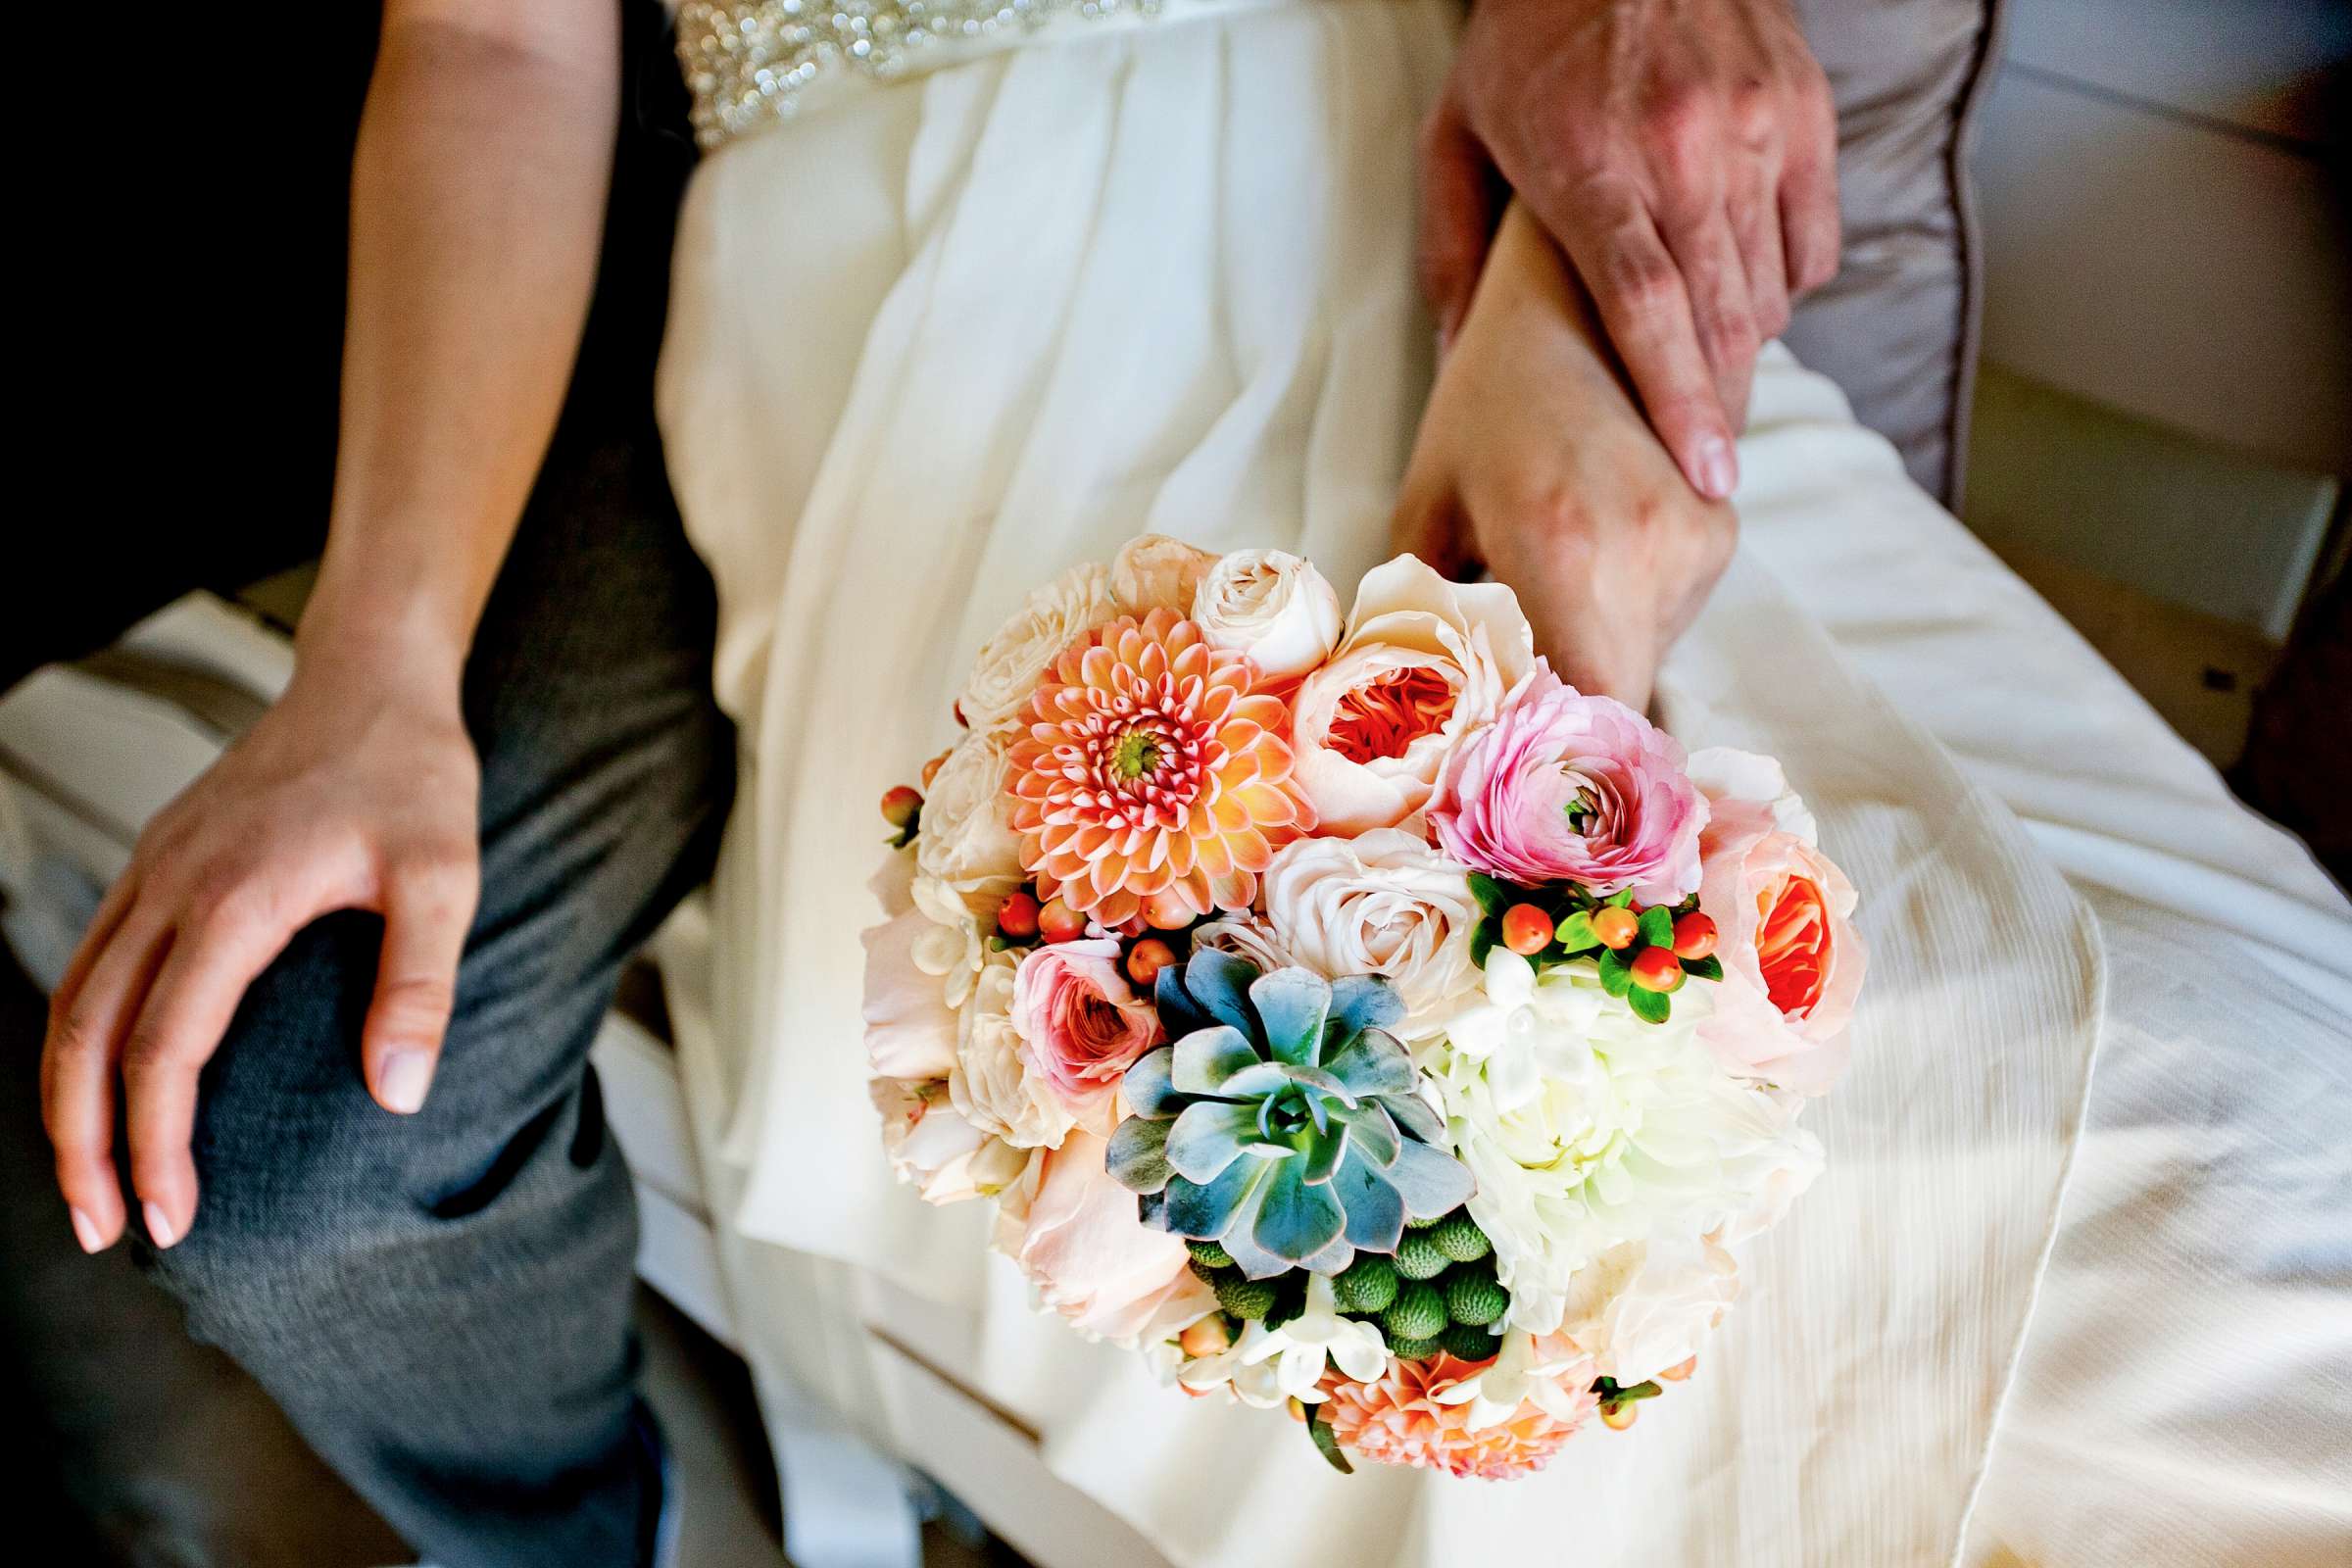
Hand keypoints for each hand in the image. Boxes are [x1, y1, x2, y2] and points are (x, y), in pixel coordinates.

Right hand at [42, 643, 480, 1251]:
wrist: (373, 681)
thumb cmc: (414, 776)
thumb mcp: (447, 878)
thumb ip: (420, 985)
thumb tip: (396, 1095)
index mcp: (233, 901)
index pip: (162, 1052)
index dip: (154, 1146)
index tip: (171, 1218)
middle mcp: (170, 887)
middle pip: (84, 1038)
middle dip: (82, 1146)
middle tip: (103, 1230)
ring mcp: (153, 871)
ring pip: (71, 1001)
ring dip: (67, 1098)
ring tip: (91, 1180)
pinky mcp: (157, 862)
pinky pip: (92, 962)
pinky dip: (81, 1035)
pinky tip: (104, 1082)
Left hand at [1395, 203, 1736, 712]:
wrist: (1584, 291)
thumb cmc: (1485, 401)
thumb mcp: (1429, 506)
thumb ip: (1419, 619)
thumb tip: (1407, 709)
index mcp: (1565, 554)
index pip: (1587, 716)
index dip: (1549, 749)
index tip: (1502, 755)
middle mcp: (1650, 556)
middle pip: (1609, 697)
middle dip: (1552, 699)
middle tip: (1497, 675)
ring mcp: (1699, 544)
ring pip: (1637, 657)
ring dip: (1584, 643)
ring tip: (1540, 571)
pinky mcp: (1721, 532)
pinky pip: (1661, 615)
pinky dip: (1615, 606)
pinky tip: (1581, 541)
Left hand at [1421, 0, 1837, 497]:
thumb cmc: (1527, 40)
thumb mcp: (1456, 134)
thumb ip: (1455, 251)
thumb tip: (1459, 362)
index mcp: (1593, 170)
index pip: (1652, 313)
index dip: (1683, 404)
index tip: (1707, 471)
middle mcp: (1685, 152)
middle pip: (1721, 319)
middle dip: (1717, 401)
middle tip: (1702, 449)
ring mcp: (1755, 129)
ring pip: (1770, 290)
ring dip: (1742, 347)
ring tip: (1707, 367)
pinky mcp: (1804, 112)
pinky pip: (1811, 244)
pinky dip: (1782, 284)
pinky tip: (1738, 284)